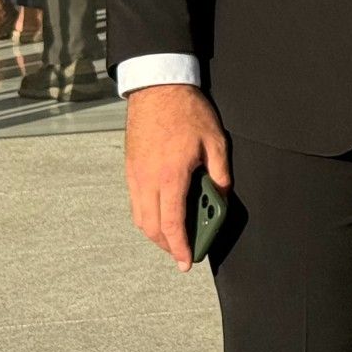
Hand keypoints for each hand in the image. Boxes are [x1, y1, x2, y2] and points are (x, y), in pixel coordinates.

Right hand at [125, 84, 228, 271]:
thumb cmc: (189, 113)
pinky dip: (147, 217)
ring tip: (175, 238)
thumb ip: (220, 173)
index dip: (181, 247)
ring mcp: (135, 176)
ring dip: (156, 233)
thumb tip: (221, 196)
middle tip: (184, 253)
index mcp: (171, 177)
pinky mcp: (130, 169)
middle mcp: (147, 181)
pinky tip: (162, 214)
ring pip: (140, 218)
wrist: (158, 89)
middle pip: (152, 227)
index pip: (172, 223)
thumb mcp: (216, 141)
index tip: (188, 261)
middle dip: (168, 246)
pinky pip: (136, 203)